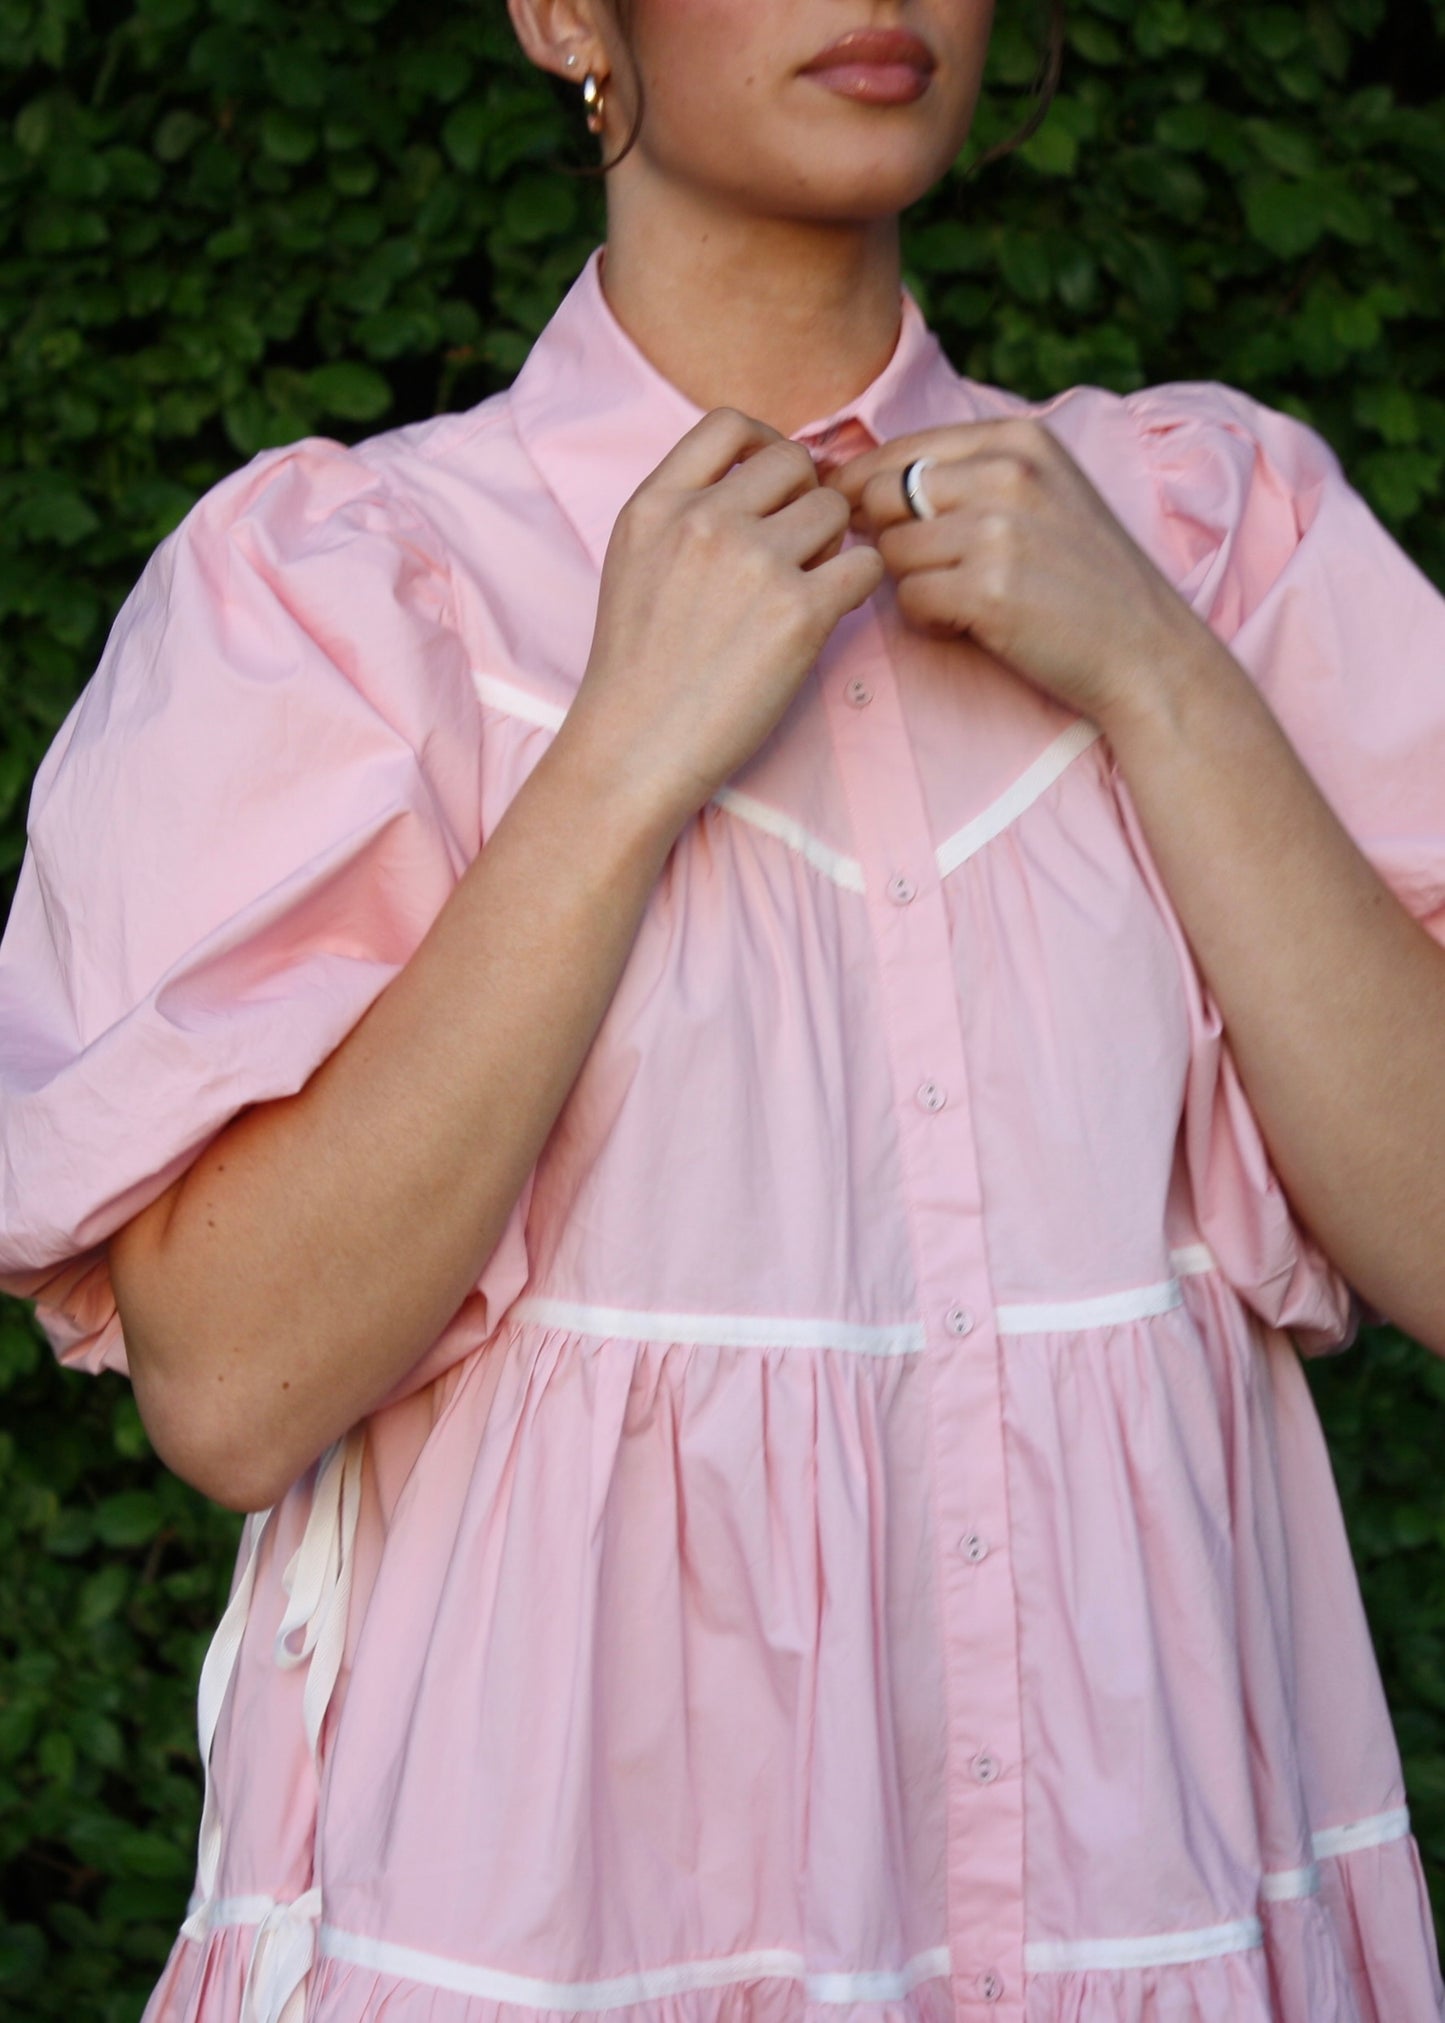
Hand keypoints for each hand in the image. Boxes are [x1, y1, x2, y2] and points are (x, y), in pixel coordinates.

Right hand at [560, 408, 884, 831]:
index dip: (766, 445)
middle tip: (795, 551)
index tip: (774, 485)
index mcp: (656, 503)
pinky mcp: (799, 612)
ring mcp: (753, 562)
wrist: (635, 746)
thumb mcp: (634, 563)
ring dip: (832, 545)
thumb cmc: (638, 669)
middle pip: (794, 463)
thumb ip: (684, 511)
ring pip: (834, 511)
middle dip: (804, 500)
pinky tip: (831, 612)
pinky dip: (859, 586)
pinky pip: (864, 566)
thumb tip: (761, 476)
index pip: (729, 423)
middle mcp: (704, 519)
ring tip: (803, 590)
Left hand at [823, 417, 1212, 729]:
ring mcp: (998, 531)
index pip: (900, 449)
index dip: (865, 487)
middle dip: (888, 537)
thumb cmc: (1082, 576)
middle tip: (931, 569)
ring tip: (964, 599)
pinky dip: (929, 621)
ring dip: (913, 584)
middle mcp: (1007, 473)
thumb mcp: (1042, 493)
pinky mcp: (988, 591)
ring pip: (890, 551)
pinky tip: (970, 624)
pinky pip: (908, 599)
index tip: (859, 519)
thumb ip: (966, 475)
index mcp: (1018, 439)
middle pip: (882, 497)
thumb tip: (858, 481)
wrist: (1146, 647)